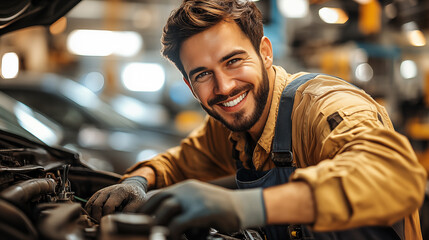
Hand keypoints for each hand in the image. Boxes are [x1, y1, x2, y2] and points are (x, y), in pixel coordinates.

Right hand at [85, 176, 147, 221]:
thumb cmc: (135, 196)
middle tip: (102, 225)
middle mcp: (108, 190)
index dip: (107, 216)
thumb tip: (117, 219)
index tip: (110, 223)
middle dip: (98, 217)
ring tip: (99, 222)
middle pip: (97, 205)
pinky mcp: (97, 195)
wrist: (132, 187)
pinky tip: (95, 218)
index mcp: (119, 192)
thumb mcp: (137, 203)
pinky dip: (89, 212)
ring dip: (92, 215)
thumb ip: (128, 211)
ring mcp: (101, 192)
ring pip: (91, 204)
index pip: (108, 206)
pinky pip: (89, 204)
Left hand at [138, 179, 264, 239]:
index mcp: (185, 187)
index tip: (137, 219)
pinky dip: (173, 234)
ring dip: (159, 226)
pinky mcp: (202, 212)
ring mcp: (194, 199)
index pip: (158, 193)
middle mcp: (187, 190)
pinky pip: (178, 224)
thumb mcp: (199, 202)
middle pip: (157, 199)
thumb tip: (166, 221)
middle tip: (141, 230)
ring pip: (165, 211)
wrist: (244, 207)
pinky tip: (177, 239)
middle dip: (146, 215)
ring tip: (159, 236)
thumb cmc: (221, 210)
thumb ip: (184, 207)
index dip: (145, 206)